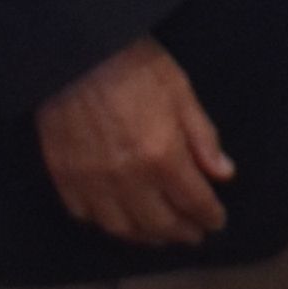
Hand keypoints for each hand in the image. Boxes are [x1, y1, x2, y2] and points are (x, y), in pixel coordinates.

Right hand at [34, 38, 233, 247]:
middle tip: (193, 235)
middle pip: (159, 222)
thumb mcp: (180, 91)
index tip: (217, 222)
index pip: (193, 201)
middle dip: (181, 233)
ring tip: (160, 237)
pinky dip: (106, 224)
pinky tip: (119, 220)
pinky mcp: (64, 177)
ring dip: (145, 237)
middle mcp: (127, 179)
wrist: (74, 51)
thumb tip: (224, 174)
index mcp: (162, 156)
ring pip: (121, 227)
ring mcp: (91, 182)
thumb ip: (202, 137)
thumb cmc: (134, 64)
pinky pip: (86, 215)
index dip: (209, 215)